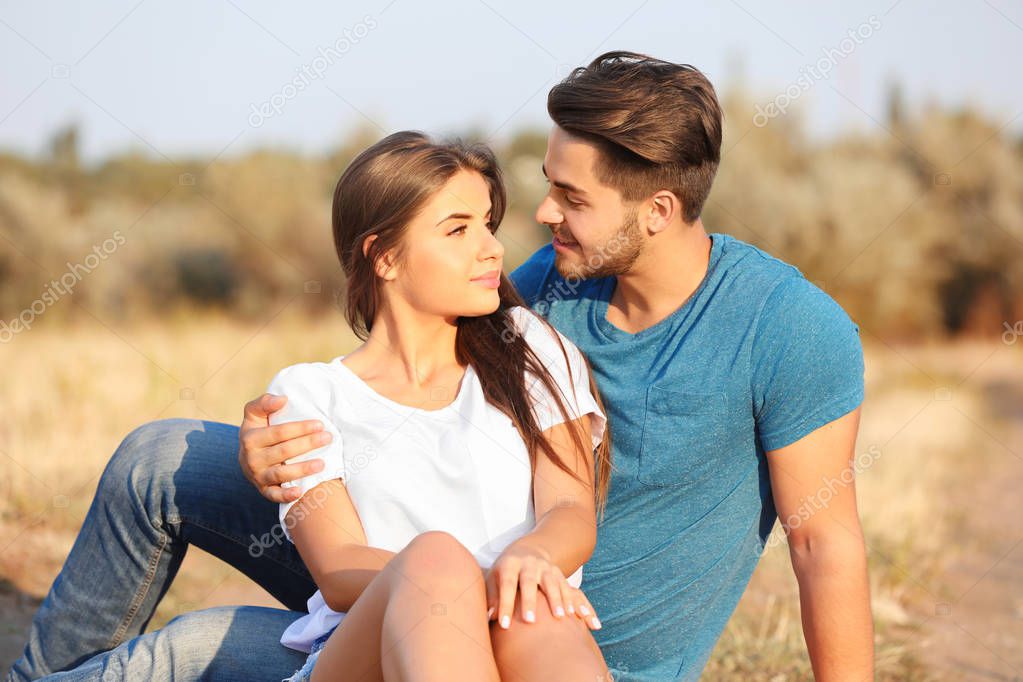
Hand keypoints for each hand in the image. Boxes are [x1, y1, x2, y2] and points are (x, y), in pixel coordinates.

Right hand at [238, 393, 329, 502]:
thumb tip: (282, 399)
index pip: (279, 433)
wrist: (246, 456)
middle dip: (307, 444)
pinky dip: (285, 495)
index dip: (300, 428)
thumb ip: (264, 402)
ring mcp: (257, 476)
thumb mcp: (255, 414)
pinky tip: (300, 492)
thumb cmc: (258, 430)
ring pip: (281, 474)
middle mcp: (252, 459)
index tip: (319, 424)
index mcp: (250, 438)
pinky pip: (273, 495)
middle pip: (284, 451)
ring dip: (302, 469)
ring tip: (322, 464)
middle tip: (328, 438)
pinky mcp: (263, 490)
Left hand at [484, 543, 600, 630]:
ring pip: (551, 582)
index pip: (506, 585)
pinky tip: (572, 614)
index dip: (505, 604)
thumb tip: (490, 617)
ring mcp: (545, 566)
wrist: (527, 551)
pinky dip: (569, 599)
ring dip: (556, 599)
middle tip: (529, 621)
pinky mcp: (557, 572)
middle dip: (530, 601)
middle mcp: (528, 563)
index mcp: (509, 564)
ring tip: (560, 617)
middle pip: (528, 581)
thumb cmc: (505, 572)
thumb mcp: (494, 579)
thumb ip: (492, 597)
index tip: (504, 625)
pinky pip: (565, 585)